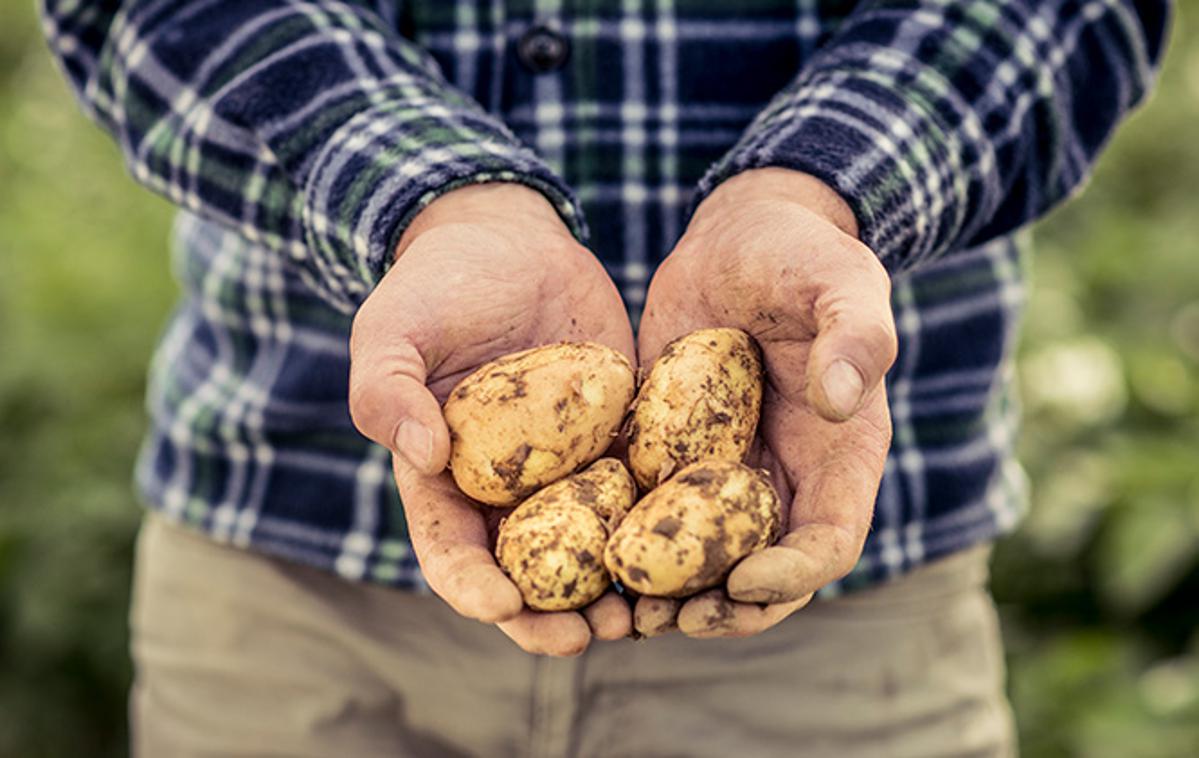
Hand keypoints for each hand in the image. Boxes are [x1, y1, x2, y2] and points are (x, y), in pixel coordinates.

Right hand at [349, 183, 635, 655]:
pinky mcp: (618, 439)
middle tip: (585, 637)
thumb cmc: (435, 287)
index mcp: (445, 481)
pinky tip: (689, 549)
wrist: (509, 243)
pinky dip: (659, 527)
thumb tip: (423, 454)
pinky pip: (641, 491)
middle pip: (529, 573)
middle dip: (552, 617)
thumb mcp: (391, 329)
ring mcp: (568, 469)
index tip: (501, 606)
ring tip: (643, 616)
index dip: (473, 587)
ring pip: (592, 548)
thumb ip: (384, 390)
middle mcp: (508, 490)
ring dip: (614, 590)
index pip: (452, 551)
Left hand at [635, 168, 896, 637]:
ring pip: (702, 560)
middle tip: (669, 620)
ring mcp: (726, 473)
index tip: (742, 581)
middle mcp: (784, 479)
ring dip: (668, 595)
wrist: (739, 238)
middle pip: (762, 574)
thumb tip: (842, 401)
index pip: (829, 542)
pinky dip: (627, 544)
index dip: (792, 575)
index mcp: (839, 458)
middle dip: (721, 608)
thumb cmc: (802, 255)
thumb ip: (854, 336)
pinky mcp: (672, 455)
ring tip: (623, 612)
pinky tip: (585, 559)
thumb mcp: (842, 282)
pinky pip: (652, 513)